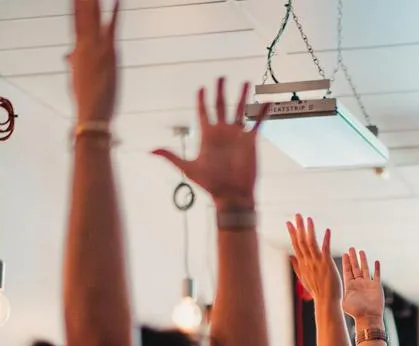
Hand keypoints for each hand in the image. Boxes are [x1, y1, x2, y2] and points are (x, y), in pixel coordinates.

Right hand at [70, 0, 119, 124]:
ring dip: (92, 0)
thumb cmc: (86, 100)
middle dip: (81, 0)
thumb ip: (74, 61)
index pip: (76, 21)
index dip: (75, 7)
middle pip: (83, 14)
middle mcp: (85, 45)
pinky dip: (115, 13)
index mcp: (79, 50)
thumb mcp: (77, 77)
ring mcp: (96, 47)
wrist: (91, 113)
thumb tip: (68, 55)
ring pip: (93, 16)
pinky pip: (113, 28)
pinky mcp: (108, 52)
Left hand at [153, 80, 265, 207]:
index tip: (201, 89)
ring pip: (240, 110)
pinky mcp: (250, 141)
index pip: (203, 112)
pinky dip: (263, 112)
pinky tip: (268, 101)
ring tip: (246, 81)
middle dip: (220, 90)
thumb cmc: (210, 184)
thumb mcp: (188, 168)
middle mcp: (222, 132)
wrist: (231, 196)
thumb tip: (150, 151)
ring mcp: (237, 135)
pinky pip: (258, 123)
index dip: (201, 100)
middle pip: (221, 105)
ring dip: (243, 96)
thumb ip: (171, 156)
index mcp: (207, 135)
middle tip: (221, 77)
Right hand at [286, 215, 340, 302]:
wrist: (326, 302)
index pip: (296, 245)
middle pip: (302, 242)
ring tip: (309, 219)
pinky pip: (326, 250)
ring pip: (311, 244)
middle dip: (299, 227)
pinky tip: (327, 230)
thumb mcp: (304, 279)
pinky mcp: (327, 265)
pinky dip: (326, 239)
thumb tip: (290, 256)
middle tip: (297, 215)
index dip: (292, 233)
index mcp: (303, 264)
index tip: (288, 222)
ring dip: (310, 231)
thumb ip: (297, 266)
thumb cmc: (317, 291)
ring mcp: (317, 263)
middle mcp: (308, 262)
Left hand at [342, 248, 383, 324]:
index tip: (345, 253)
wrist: (368, 318)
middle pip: (355, 268)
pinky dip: (377, 268)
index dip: (346, 262)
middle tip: (351, 248)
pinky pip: (377, 275)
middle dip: (353, 258)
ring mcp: (368, 285)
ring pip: (365, 269)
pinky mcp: (376, 287)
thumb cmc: (356, 312)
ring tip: (361, 251)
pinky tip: (376, 261)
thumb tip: (331, 288)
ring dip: (363, 260)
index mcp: (350, 286)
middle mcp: (359, 284)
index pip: (347, 271)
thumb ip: (340, 292)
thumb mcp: (344, 302)